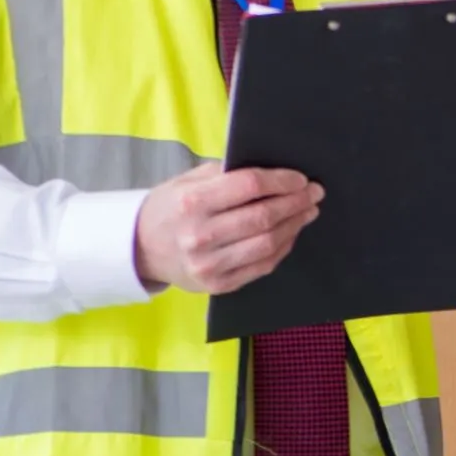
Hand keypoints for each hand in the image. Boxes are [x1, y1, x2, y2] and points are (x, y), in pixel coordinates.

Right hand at [134, 162, 322, 294]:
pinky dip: (283, 247)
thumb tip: (273, 170)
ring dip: (295, 225)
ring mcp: (209, 264)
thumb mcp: (188, 181)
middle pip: (263, 216)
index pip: (249, 185)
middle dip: (295, 202)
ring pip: (267, 243)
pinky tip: (290, 233)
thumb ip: (225, 174)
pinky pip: (262, 265)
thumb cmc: (170, 208)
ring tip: (307, 211)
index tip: (301, 178)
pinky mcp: (218, 285)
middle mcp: (200, 235)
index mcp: (191, 202)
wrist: (140, 249)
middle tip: (314, 193)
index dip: (282, 181)